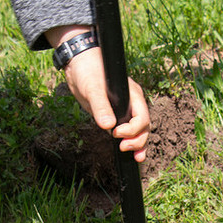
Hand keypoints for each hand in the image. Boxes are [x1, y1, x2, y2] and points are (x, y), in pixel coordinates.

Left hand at [46, 26, 149, 161]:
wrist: (79, 65)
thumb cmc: (89, 71)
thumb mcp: (93, 88)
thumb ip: (101, 106)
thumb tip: (108, 126)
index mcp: (132, 95)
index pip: (141, 118)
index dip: (132, 130)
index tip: (115, 134)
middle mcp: (132, 104)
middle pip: (144, 127)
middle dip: (138, 140)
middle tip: (123, 148)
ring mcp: (125, 110)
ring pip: (139, 131)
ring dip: (138, 144)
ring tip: (135, 158)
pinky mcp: (115, 115)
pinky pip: (127, 131)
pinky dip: (130, 141)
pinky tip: (129, 153)